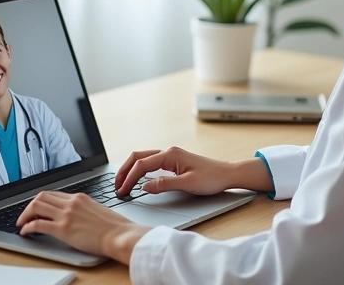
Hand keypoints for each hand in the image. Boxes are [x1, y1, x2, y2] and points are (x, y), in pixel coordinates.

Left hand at [16, 191, 149, 263]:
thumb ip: (84, 209)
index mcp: (80, 197)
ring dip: (25, 214)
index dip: (42, 201)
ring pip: (36, 206)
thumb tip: (76, 215)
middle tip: (26, 215)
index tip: (37, 208)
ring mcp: (66, 214)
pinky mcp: (63, 229)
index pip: (54, 194)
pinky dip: (28, 227)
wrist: (119, 235)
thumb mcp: (98, 210)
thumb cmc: (114, 227)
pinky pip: (38, 224)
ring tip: (22, 223)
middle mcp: (71, 203)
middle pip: (41, 196)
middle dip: (30, 205)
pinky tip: (26, 231)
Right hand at [115, 146, 272, 196]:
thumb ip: (164, 185)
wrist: (227, 174)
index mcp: (170, 155)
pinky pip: (150, 162)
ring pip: (143, 158)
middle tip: (116, 186)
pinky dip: (139, 169)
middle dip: (124, 170)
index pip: (141, 165)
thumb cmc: (211, 178)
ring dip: (130, 169)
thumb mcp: (187, 184)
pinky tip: (136, 179)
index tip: (122, 191)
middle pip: (137, 157)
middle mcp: (168, 152)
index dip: (129, 178)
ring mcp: (170, 156)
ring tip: (122, 183)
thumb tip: (144, 187)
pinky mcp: (173, 161)